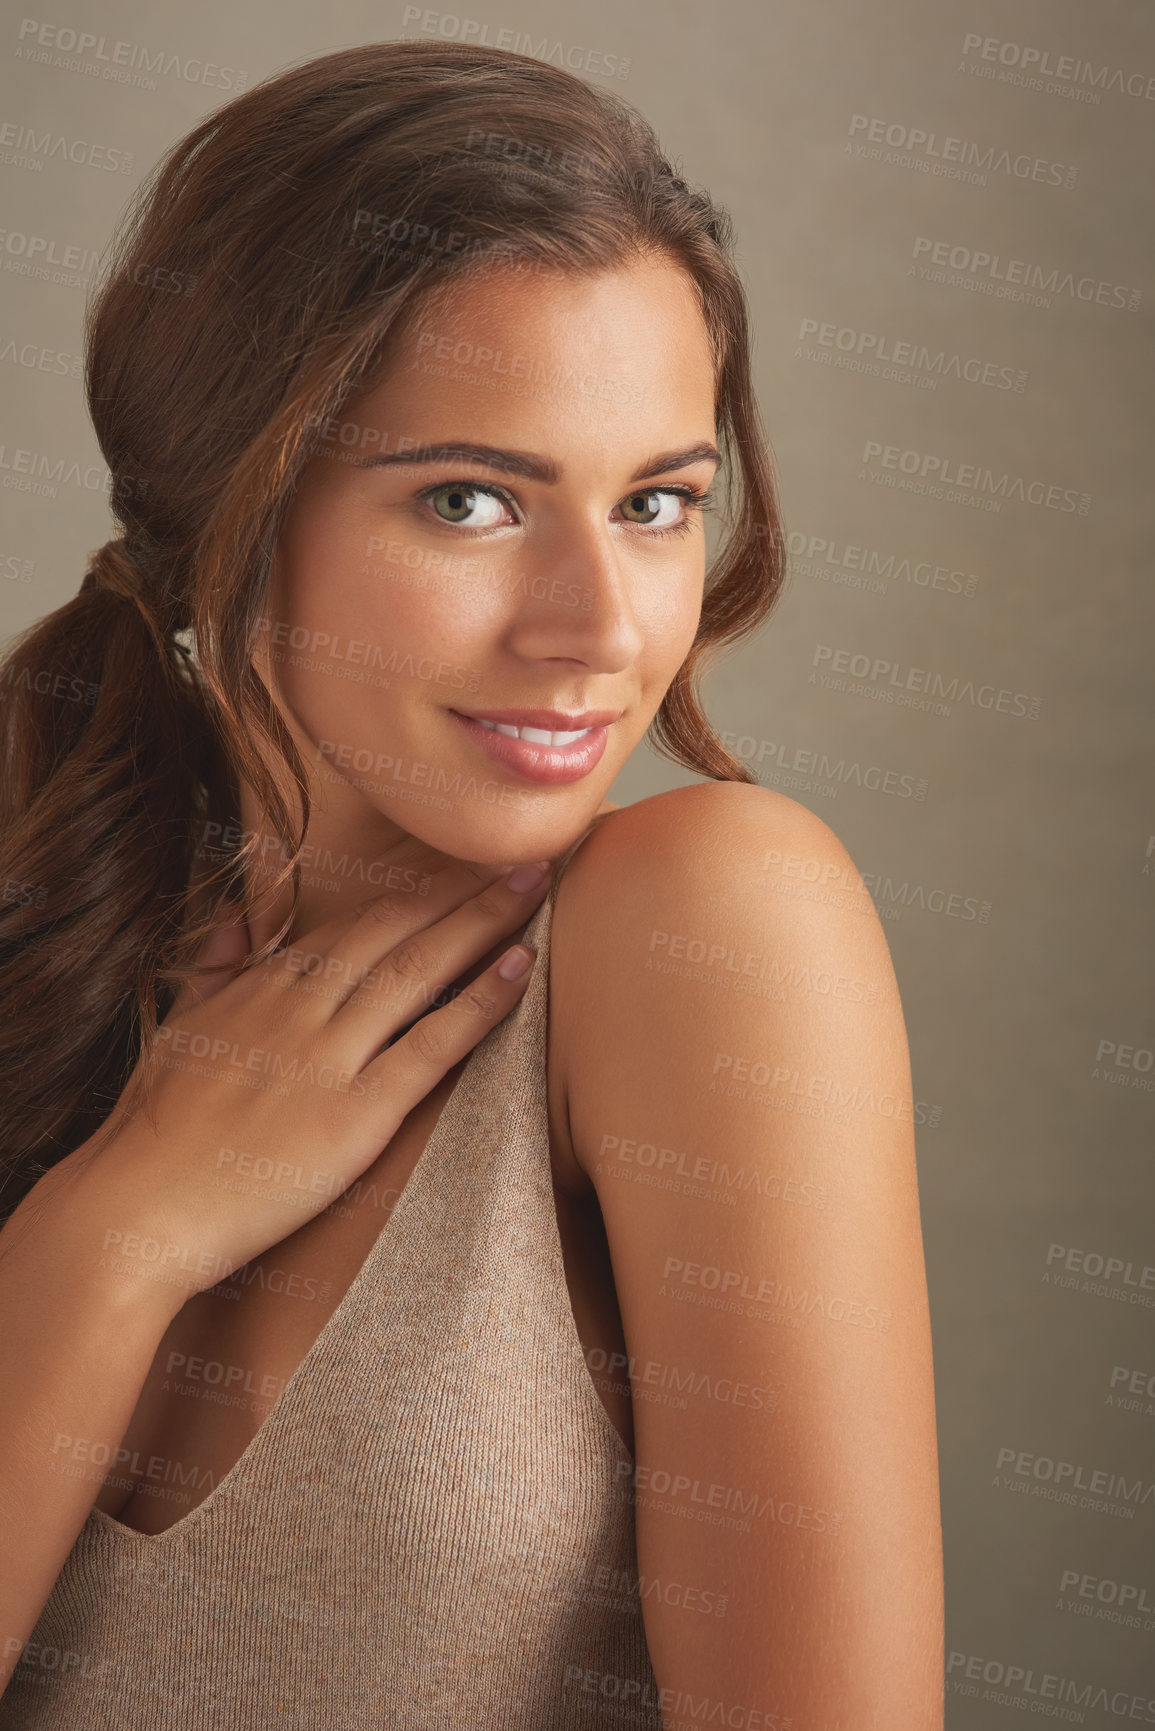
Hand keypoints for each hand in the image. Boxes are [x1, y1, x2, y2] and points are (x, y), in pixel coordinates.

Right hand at [60, 849, 552, 1311]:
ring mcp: (328, 1056)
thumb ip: (217, 966)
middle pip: (394, 928)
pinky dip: (479, 1003)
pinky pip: (430, 1046)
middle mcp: (299, 1007)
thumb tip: (241, 913)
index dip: (412, 890)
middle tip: (521, 852)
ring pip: (418, 970)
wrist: (131, 1211)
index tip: (459, 859)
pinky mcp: (354, 1114)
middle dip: (460, 886)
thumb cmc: (151, 1134)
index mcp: (261, 987)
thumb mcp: (178, 1027)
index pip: (351, 922)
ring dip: (481, 922)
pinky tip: (519, 969)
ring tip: (534, 884)